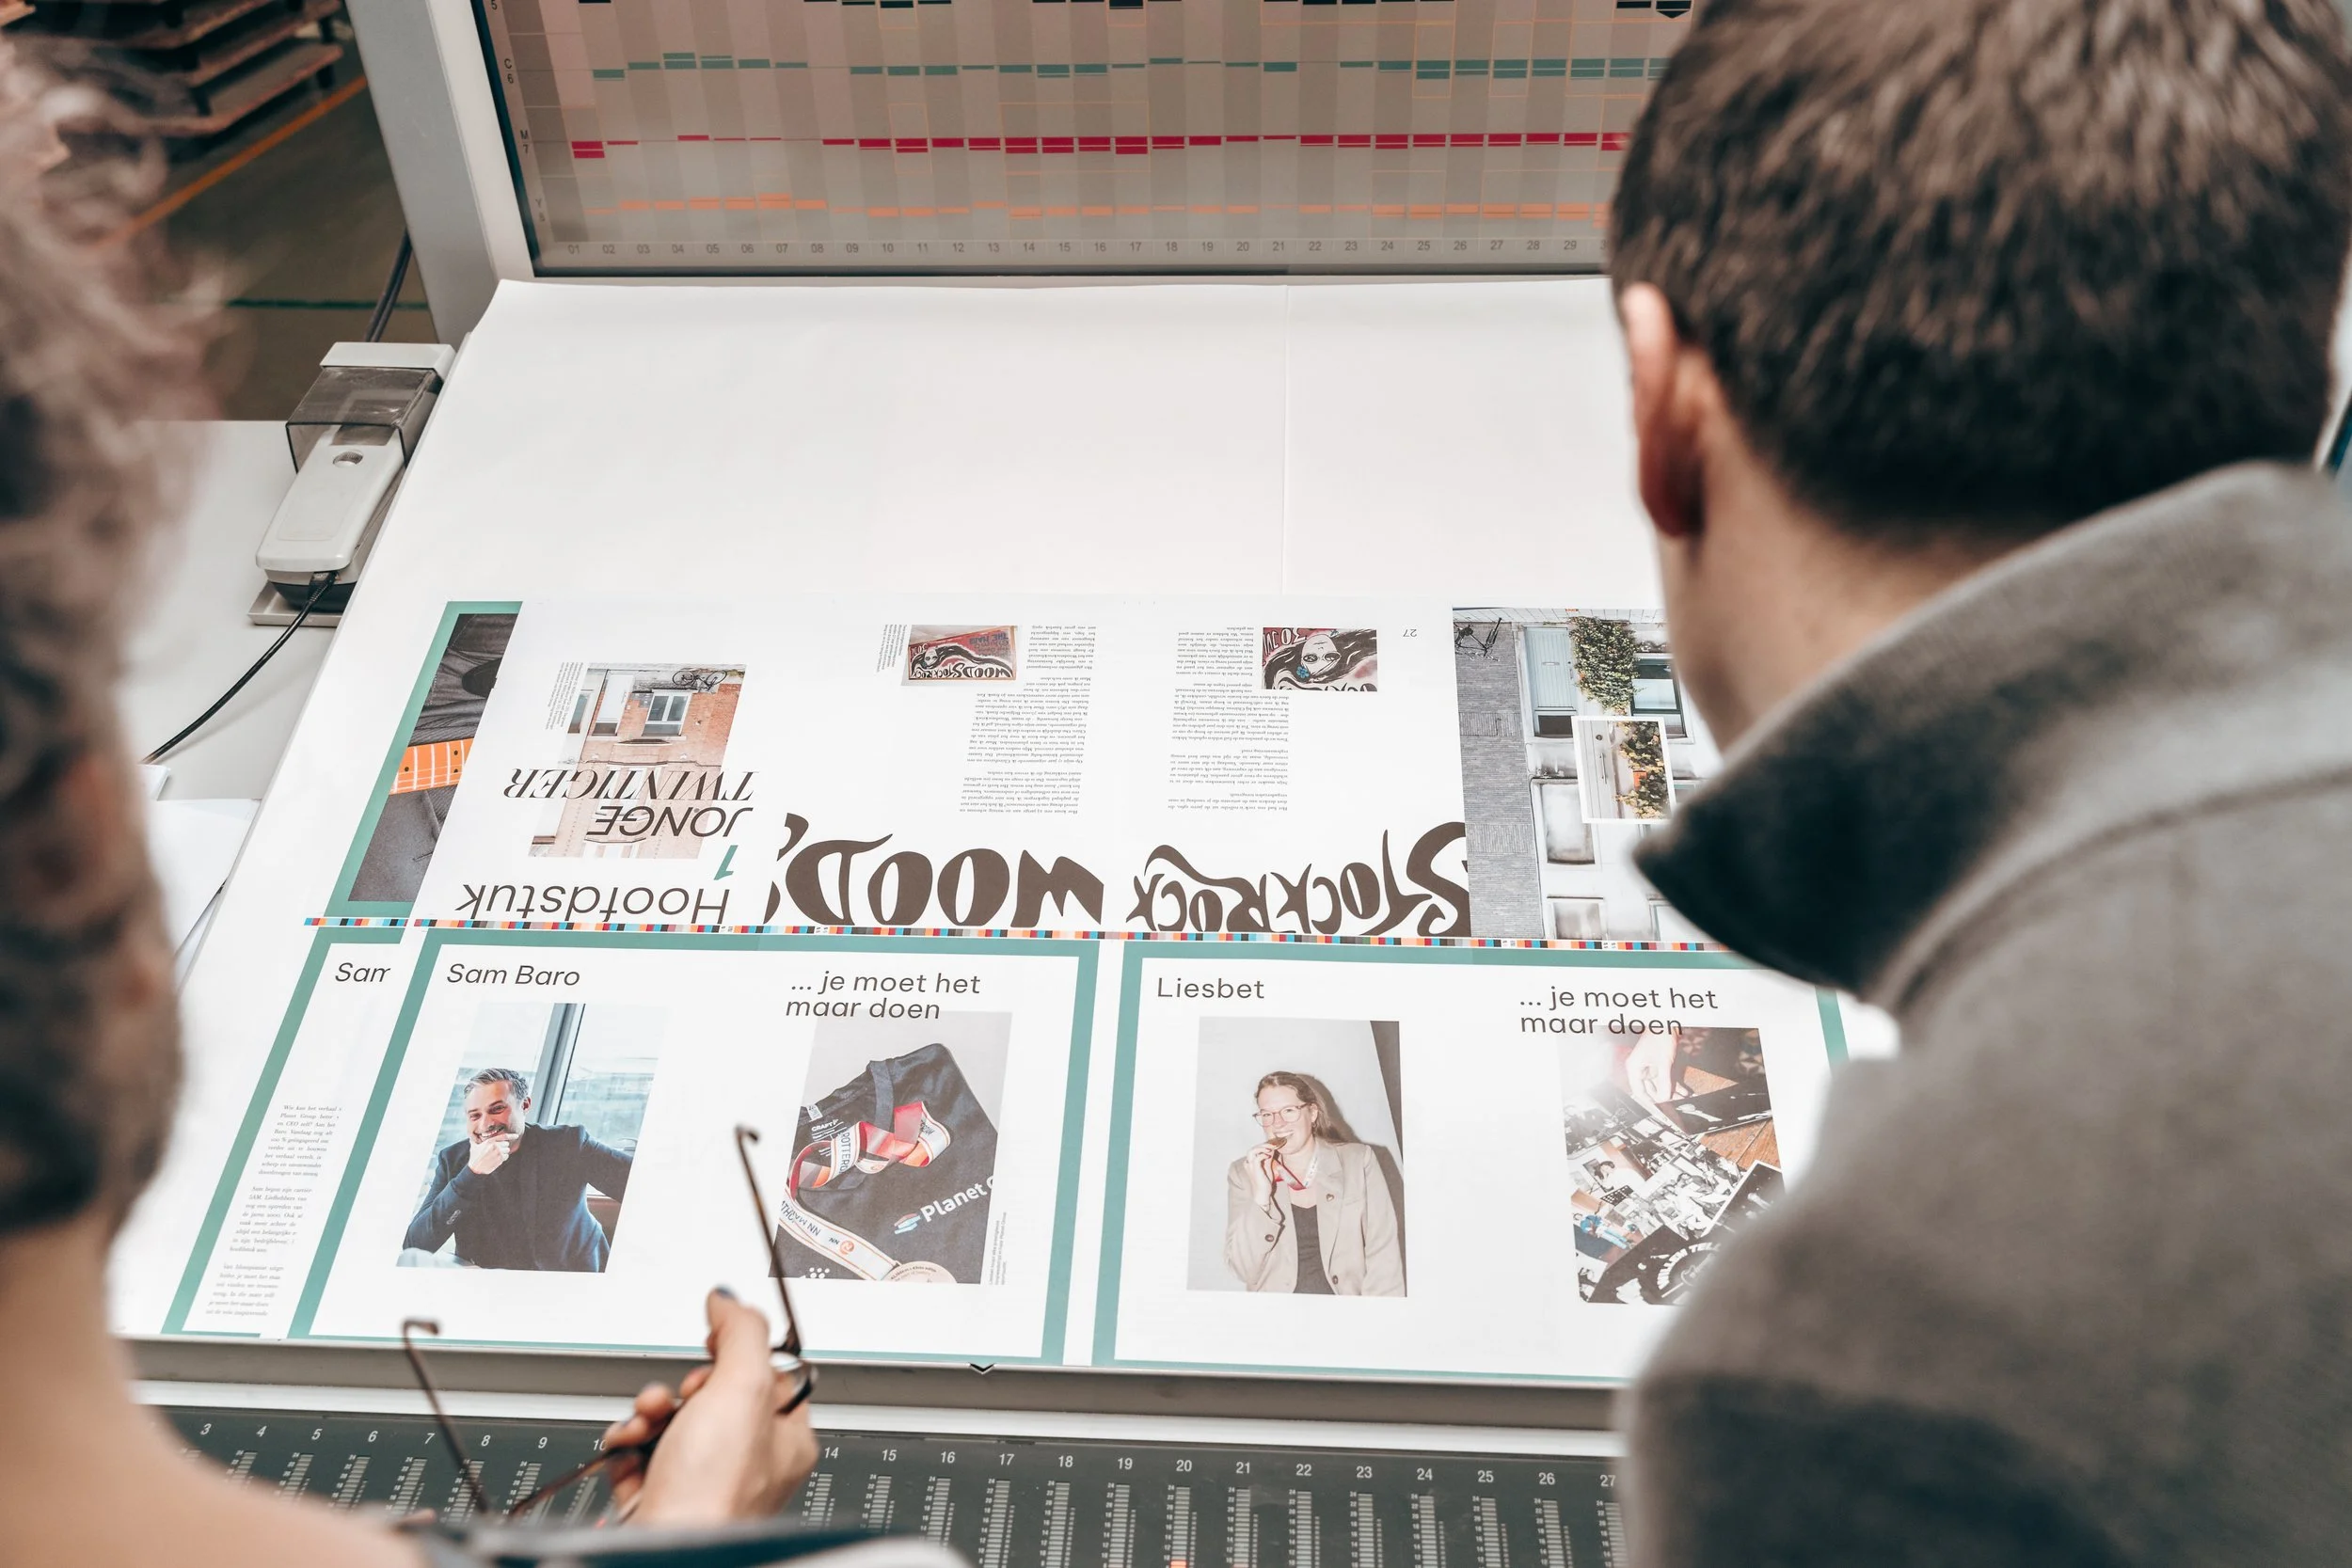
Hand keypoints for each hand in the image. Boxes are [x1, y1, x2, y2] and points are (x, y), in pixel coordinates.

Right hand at [467, 1134, 518, 1176]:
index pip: (504, 1136)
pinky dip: (503, 1158)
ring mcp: (498, 1153)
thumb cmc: (474, 1157)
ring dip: (503, 1152)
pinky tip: (497, 1159)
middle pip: (506, 1144)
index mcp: (490, 1141)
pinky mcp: (500, 1159)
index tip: (516, 1135)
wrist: (475, 1168)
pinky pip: (506, 1157)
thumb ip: (475, 1140)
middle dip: (503, 1146)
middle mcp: (495, 1146)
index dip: (511, 1135)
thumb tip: (471, 1137)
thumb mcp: (474, 1146)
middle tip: (496, 1150)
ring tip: (495, 1155)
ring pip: (507, 1150)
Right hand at [603, 1289, 818, 1526]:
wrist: (662, 1551)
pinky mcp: (659, 1498)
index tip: (715, 1344)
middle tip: (680, 1396)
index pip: (769, 1376)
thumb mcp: (742, 1388)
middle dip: (681, 1386)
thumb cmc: (716, 1492)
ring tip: (648, 1419)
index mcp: (786, 1439)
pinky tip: (628, 1445)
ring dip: (650, 1410)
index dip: (737, 1356)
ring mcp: (701, 1483)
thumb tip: (731, 1299)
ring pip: (671, 1421)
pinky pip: (639, 1453)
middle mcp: (748, 1464)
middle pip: (712, 1396)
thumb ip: (742, 1333)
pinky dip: (627, 1442)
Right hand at [1247, 1142, 1281, 1207]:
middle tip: (1272, 1145)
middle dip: (1262, 1145)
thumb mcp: (1267, 1167)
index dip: (1263, 1146)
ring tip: (1270, 1148)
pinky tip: (1269, 1155)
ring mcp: (1250, 1166)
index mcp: (1250, 1163)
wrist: (1262, 1193)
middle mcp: (1248, 1163)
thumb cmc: (1264, 1182)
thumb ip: (1268, 1159)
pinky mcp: (1255, 1169)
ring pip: (1252, 1151)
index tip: (1272, 1145)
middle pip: (1252, 1149)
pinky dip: (1263, 1154)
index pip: (1254, 1150)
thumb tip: (1271, 1150)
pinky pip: (1257, 1158)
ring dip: (1262, 1148)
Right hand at [1624, 1034, 1679, 1113]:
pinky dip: (1674, 1083)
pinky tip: (1683, 1090)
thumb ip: (1664, 1082)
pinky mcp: (1658, 1064)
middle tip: (1675, 1103)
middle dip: (1664, 1096)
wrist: (1667, 1022)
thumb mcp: (1663, 1062)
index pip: (1639, 1091)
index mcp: (1635, 1068)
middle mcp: (1640, 1068)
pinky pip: (1665, 1077)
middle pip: (1651, 1089)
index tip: (1660, 1109)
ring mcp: (1650, 1066)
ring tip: (1682, 1097)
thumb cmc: (1659, 1037)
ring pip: (1660, 1084)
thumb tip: (1664, 1098)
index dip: (1649, 1101)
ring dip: (1671, 1091)